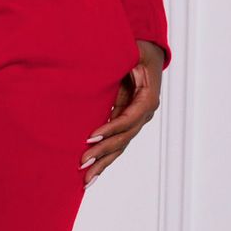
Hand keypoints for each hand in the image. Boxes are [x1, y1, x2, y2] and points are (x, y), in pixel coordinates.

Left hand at [80, 40, 164, 188]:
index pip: (128, 119)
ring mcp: (136, 121)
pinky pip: (116, 143)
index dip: (111, 129)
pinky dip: (104, 158)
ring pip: (119, 147)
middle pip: (123, 138)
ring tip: (86, 179)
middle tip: (82, 163)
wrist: (146, 53)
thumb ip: (124, 60)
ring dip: (103, 163)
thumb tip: (109, 62)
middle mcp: (143, 114)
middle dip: (103, 152)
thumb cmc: (138, 50)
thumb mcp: (133, 52)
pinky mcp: (126, 123)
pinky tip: (93, 173)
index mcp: (147, 98)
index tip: (90, 137)